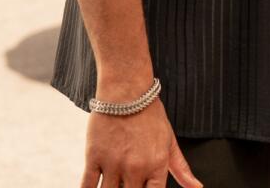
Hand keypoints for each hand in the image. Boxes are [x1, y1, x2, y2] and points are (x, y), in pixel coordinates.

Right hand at [81, 99, 200, 187]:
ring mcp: (114, 163)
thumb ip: (181, 168)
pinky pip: (87, 186)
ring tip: (116, 184)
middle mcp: (136, 168)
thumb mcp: (169, 141)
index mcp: (157, 165)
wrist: (127, 91)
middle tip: (129, 183)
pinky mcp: (94, 157)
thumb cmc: (150, 115)